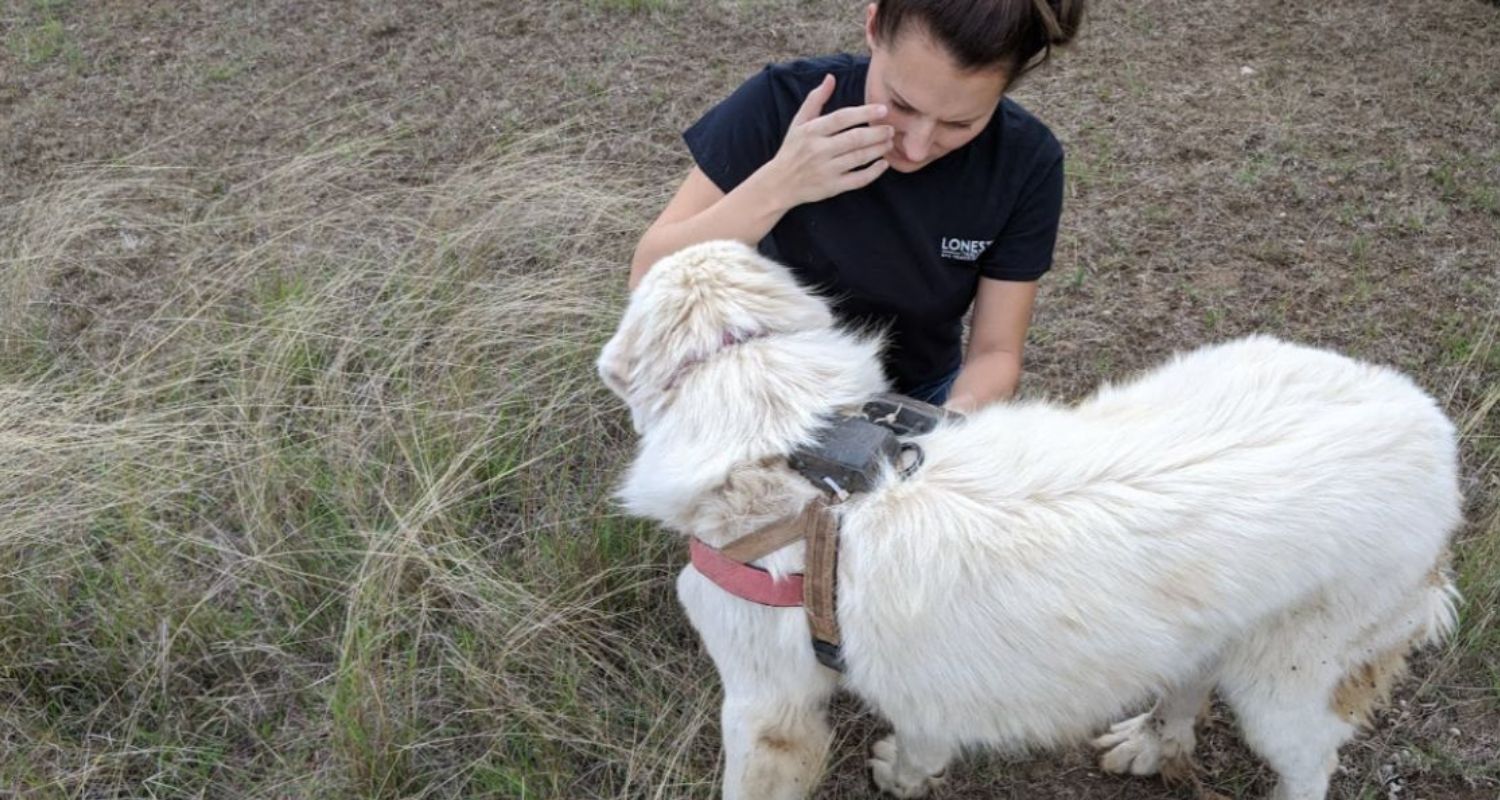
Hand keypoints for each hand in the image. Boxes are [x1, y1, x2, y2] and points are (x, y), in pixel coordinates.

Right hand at [760, 75, 892, 207]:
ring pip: (858, 158)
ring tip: (889, 142)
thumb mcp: (798, 122)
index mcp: (811, 131)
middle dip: (877, 132)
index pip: (842, 118)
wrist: (779, 184)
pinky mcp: (832, 187)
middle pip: (854, 139)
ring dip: (878, 149)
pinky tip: (883, 164)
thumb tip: (831, 77)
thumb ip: (815, 99)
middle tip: (891, 128)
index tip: (883, 109)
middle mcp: (818, 150)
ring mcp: (826, 170)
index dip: (864, 113)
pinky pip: (857, 180)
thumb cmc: (792, 149)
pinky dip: (873, 172)